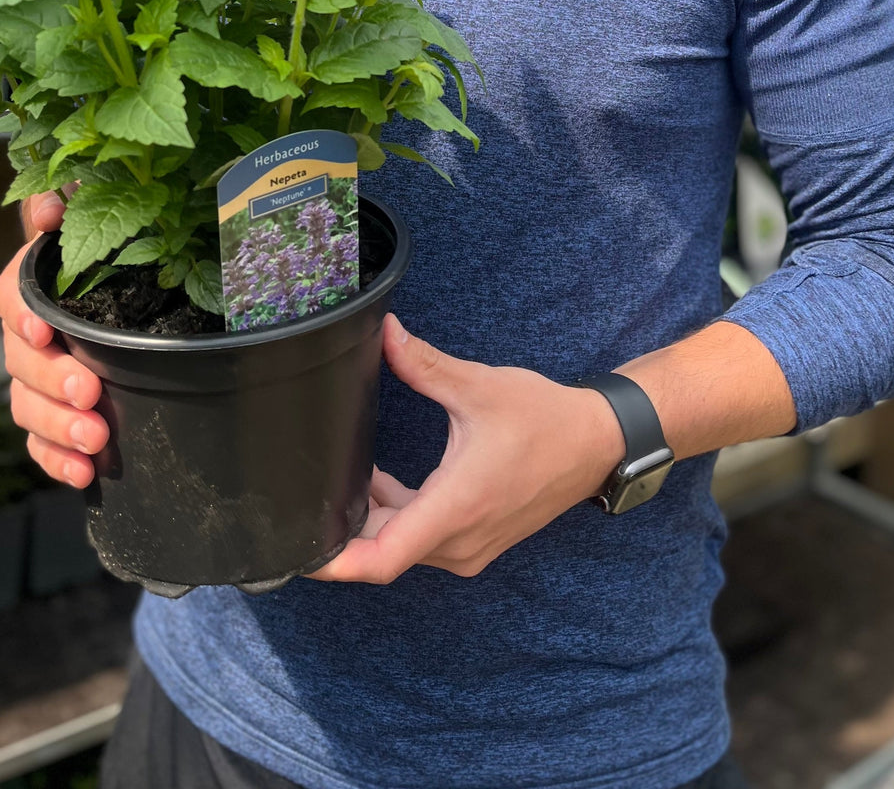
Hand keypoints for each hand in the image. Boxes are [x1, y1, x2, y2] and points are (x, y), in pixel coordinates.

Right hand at [0, 191, 107, 487]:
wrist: (132, 298)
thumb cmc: (112, 254)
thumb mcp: (98, 221)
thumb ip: (72, 203)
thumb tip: (49, 207)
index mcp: (32, 290)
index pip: (12, 300)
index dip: (23, 315)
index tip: (44, 329)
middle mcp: (27, 337)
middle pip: (22, 363)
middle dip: (53, 380)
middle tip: (89, 392)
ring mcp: (38, 382)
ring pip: (30, 408)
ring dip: (59, 428)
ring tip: (96, 439)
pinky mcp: (55, 419)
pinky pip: (43, 447)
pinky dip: (57, 462)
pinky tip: (83, 474)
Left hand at [310, 315, 623, 584]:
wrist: (594, 443)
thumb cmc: (543, 418)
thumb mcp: (478, 386)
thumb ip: (423, 364)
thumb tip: (384, 332)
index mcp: (456, 507)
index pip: (383, 558)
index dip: (336, 562)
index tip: (299, 552)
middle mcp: (460, 540)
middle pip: (383, 550)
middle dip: (344, 528)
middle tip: (307, 494)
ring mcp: (469, 547)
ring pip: (401, 546)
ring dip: (371, 519)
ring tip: (343, 479)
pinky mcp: (475, 542)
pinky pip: (421, 541)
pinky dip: (396, 518)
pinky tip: (379, 483)